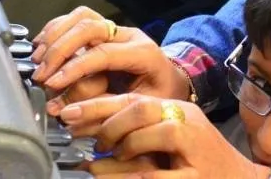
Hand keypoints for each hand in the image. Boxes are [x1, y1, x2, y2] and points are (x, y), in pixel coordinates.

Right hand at [31, 7, 188, 115]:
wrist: (170, 83)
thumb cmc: (157, 98)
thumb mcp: (140, 109)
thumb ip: (106, 109)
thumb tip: (68, 113)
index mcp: (144, 53)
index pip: (104, 53)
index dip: (75, 67)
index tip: (54, 83)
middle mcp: (129, 35)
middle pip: (90, 26)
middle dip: (60, 49)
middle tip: (42, 74)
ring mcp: (116, 30)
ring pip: (82, 16)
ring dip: (55, 35)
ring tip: (38, 58)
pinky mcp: (104, 30)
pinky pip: (77, 19)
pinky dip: (57, 29)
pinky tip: (42, 45)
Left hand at [85, 94, 263, 178]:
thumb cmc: (202, 163)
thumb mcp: (174, 139)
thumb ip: (141, 132)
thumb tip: (93, 134)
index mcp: (179, 109)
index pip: (133, 99)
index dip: (97, 106)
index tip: (68, 114)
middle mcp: (188, 122)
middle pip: (139, 109)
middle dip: (107, 125)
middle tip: (92, 143)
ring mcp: (194, 149)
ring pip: (147, 137)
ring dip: (119, 151)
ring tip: (102, 164)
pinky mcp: (195, 178)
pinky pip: (152, 176)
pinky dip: (128, 178)